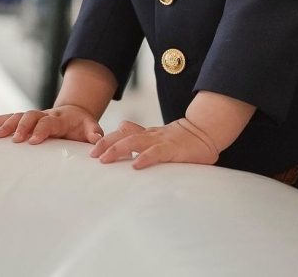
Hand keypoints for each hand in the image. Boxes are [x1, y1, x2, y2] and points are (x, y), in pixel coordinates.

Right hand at [0, 104, 102, 144]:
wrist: (75, 113)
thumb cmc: (82, 126)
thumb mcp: (91, 128)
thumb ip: (94, 133)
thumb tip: (97, 141)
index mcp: (61, 118)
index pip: (50, 122)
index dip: (42, 129)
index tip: (33, 140)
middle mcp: (46, 114)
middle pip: (32, 116)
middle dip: (22, 126)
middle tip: (15, 139)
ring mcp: (35, 116)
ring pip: (19, 116)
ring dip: (7, 123)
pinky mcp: (27, 119)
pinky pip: (11, 117)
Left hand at [90, 119, 218, 168]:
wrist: (205, 132)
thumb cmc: (183, 141)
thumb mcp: (162, 141)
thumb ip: (147, 145)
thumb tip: (131, 159)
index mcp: (148, 134)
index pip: (124, 131)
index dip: (108, 138)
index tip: (93, 149)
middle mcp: (150, 135)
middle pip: (123, 135)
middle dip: (106, 144)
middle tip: (92, 155)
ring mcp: (160, 141)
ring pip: (134, 142)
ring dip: (117, 150)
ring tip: (104, 159)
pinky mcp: (172, 149)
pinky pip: (156, 153)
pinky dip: (145, 158)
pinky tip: (136, 165)